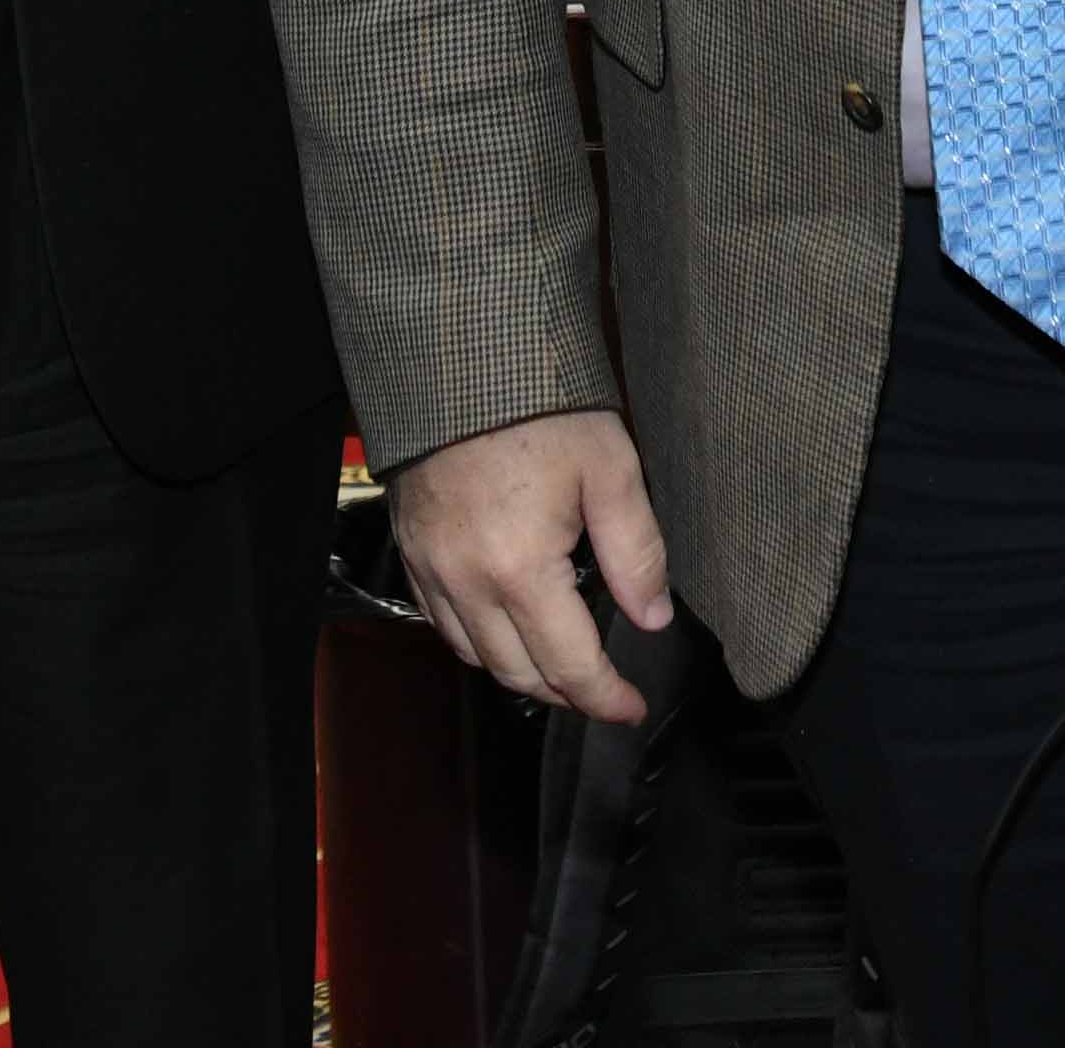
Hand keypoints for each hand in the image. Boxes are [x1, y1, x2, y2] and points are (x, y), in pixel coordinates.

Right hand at [389, 406, 674, 725]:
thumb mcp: (610, 468)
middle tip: (603, 692)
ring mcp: (430, 568)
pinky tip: (504, 627)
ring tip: (560, 666)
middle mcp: (465, 582)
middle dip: (565, 694)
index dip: (605, 697)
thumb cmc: (540, 406)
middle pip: (517, 673)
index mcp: (519, 569)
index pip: (568, 665)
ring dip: (520, 673)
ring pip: (475, 656)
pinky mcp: (411, 549)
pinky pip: (441, 622)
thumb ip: (636, 551)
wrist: (460, 356)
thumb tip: (653, 618)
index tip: (632, 708)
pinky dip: (476, 641)